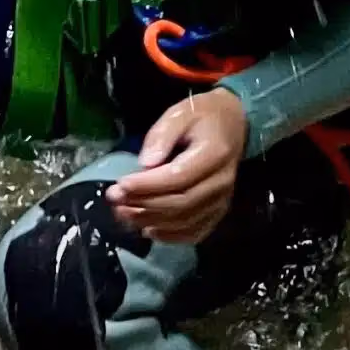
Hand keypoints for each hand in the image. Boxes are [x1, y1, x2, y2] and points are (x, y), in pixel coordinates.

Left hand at [105, 86, 247, 245]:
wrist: (234, 125)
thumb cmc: (202, 116)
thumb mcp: (180, 113)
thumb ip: (162, 134)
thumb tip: (145, 164)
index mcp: (214, 154)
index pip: (179, 177)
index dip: (148, 185)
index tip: (121, 184)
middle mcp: (221, 183)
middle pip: (181, 203)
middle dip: (144, 204)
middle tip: (115, 199)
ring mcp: (222, 201)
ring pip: (185, 221)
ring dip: (152, 221)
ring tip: (123, 214)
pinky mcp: (218, 212)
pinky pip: (195, 232)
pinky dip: (171, 236)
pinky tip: (148, 229)